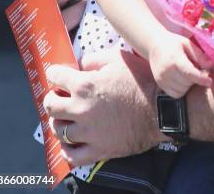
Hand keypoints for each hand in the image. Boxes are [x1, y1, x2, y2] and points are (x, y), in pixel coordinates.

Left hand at [44, 49, 160, 165]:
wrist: (162, 109)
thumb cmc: (142, 80)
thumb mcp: (119, 58)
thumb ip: (94, 59)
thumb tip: (80, 64)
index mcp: (85, 85)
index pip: (55, 76)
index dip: (55, 72)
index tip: (58, 74)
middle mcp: (81, 109)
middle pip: (50, 105)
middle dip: (52, 97)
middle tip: (59, 95)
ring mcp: (88, 132)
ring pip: (58, 129)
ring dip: (59, 121)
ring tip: (67, 117)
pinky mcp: (97, 150)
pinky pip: (71, 155)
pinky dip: (67, 148)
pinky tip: (72, 141)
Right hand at [149, 32, 212, 97]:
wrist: (154, 45)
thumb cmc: (174, 43)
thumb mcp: (188, 44)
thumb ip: (199, 56)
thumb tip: (212, 66)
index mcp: (174, 59)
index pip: (189, 73)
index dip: (201, 79)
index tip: (210, 82)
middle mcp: (166, 71)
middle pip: (188, 82)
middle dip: (196, 78)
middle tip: (195, 68)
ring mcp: (162, 79)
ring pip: (183, 90)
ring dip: (189, 84)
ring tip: (187, 73)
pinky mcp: (160, 85)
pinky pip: (175, 94)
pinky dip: (182, 89)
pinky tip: (182, 80)